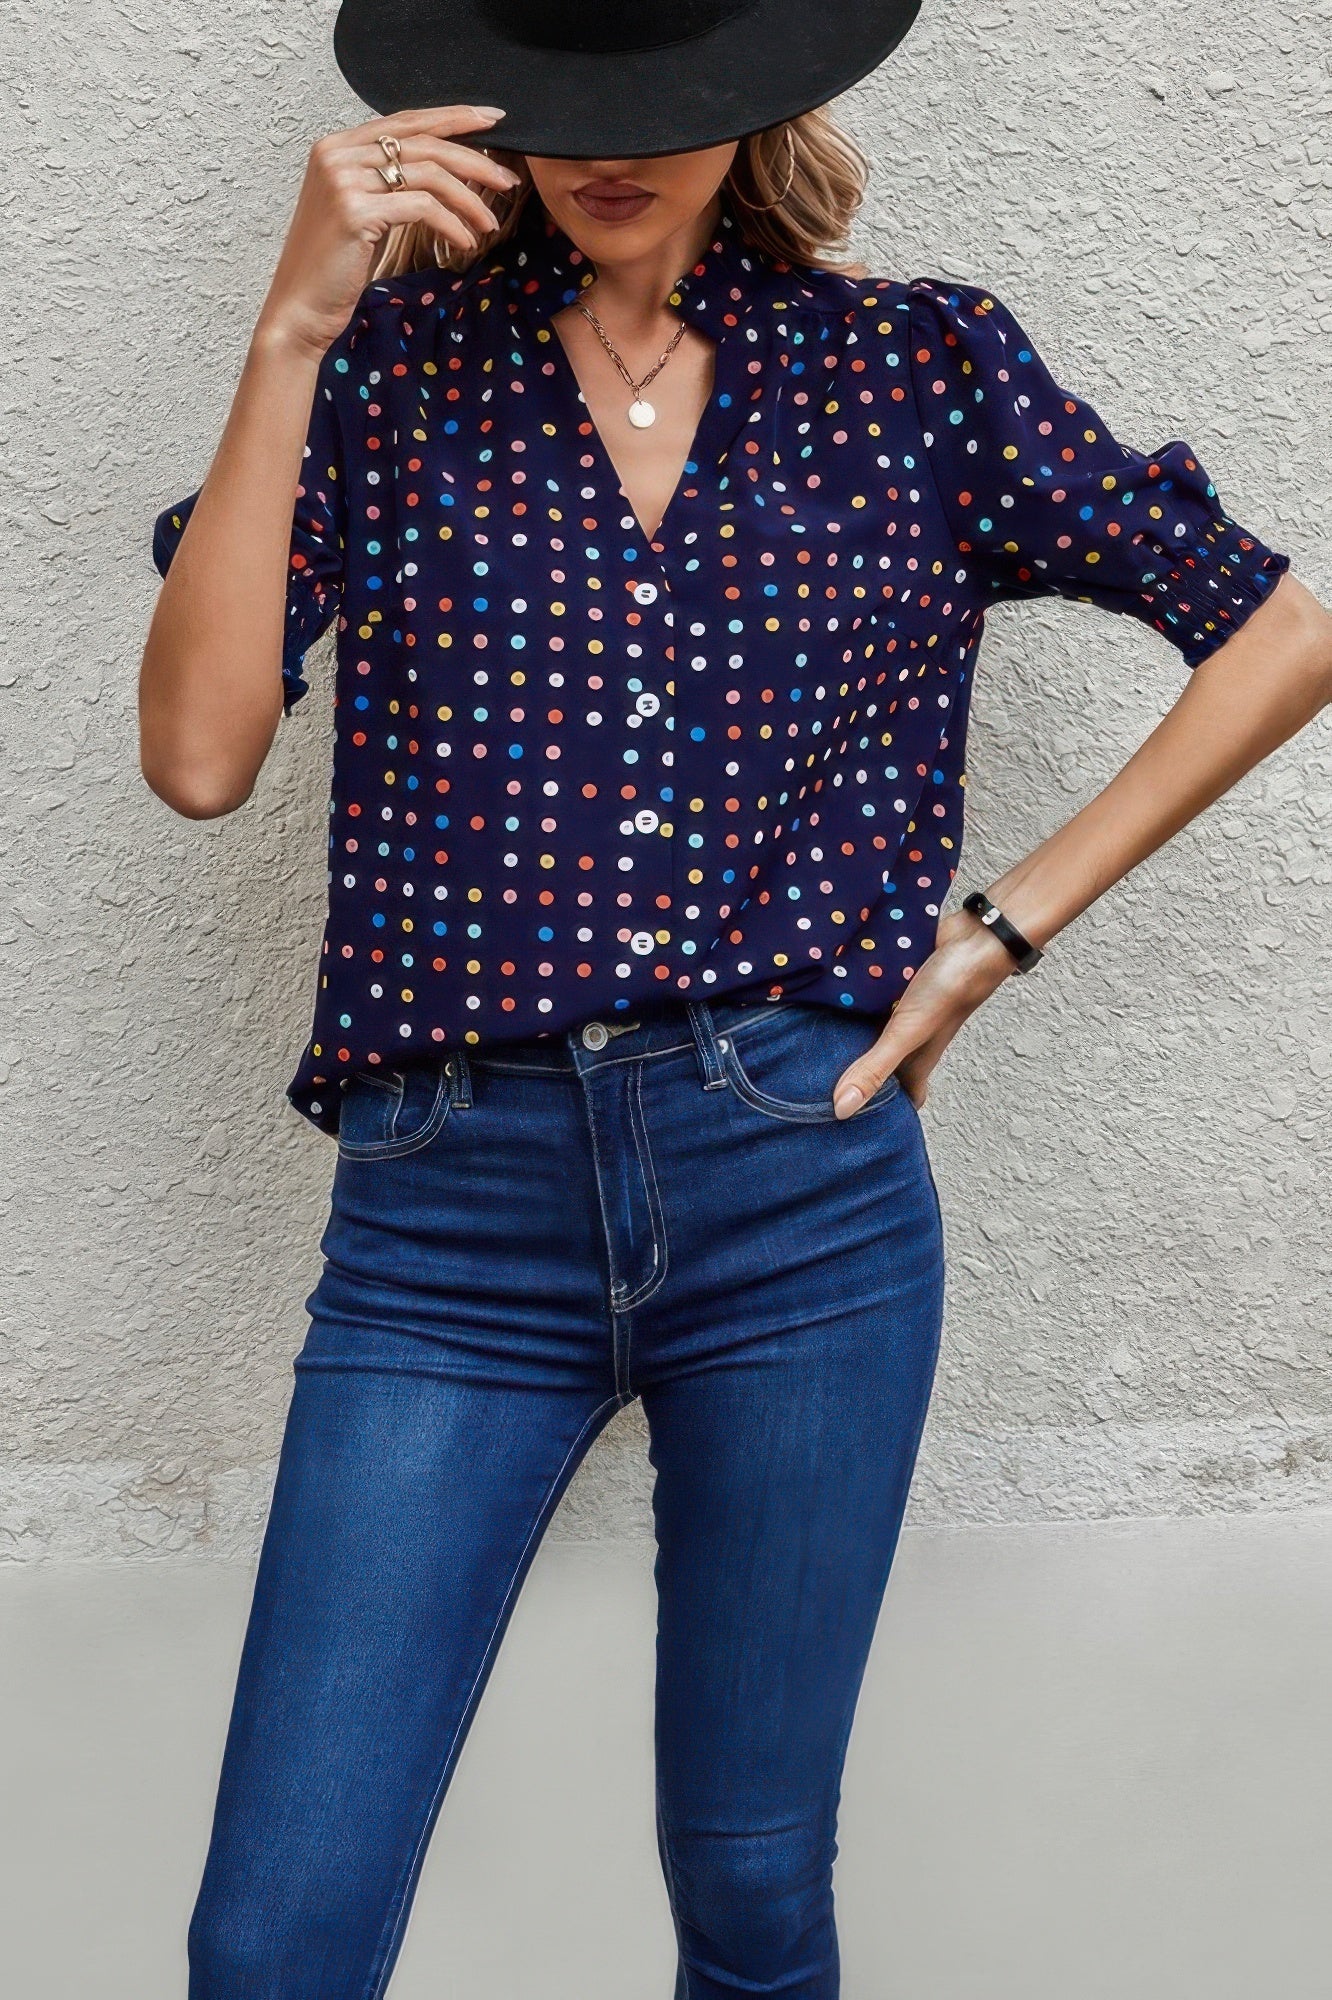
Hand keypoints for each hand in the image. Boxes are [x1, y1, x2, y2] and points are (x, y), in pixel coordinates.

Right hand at [252, 105, 522, 360]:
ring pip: (428, 173)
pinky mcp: (355, 211)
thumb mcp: (361, 212)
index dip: (453, 117)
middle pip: (424, 143)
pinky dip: (452, 224)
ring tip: (489, 224)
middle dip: (474, 159)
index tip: (492, 120)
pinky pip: (423, 207)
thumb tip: (439, 169)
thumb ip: (385, 182)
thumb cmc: (333, 268)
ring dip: (469, 199)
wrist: (300, 309)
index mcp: (338, 146)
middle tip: (507, 180)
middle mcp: (338, 153)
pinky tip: (466, 242)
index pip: (406, 120)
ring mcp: (344, 179)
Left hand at [833, 909, 1020, 1115]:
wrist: (975, 936)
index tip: (852, 1127)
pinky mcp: (894, 983)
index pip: (903, 1098)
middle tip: (813, 1085)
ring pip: (870, 1029)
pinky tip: (819, 998)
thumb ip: (874, 1068)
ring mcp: (902, 1010)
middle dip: (853, 1075)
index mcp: (916, 1059)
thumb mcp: (906, 1033)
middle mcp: (909, 1037)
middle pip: (881, 1065)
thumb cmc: (951, 989)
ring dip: (845, 1034)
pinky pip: (868, 998)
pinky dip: (849, 1000)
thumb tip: (841, 1110)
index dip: (884, 1115)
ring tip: (804, 1043)